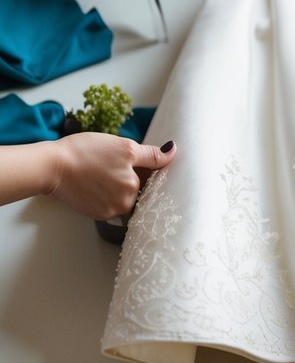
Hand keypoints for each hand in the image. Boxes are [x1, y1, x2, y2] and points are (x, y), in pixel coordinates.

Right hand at [46, 133, 175, 219]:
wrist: (52, 167)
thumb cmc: (85, 152)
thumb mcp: (123, 147)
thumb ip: (151, 154)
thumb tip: (172, 151)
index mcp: (135, 186)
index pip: (153, 179)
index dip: (147, 169)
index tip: (138, 163)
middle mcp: (126, 203)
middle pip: (140, 190)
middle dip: (133, 177)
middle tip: (113, 164)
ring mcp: (111, 211)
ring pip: (126, 197)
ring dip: (120, 186)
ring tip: (103, 173)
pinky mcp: (98, 215)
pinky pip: (112, 204)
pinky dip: (108, 194)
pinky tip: (96, 183)